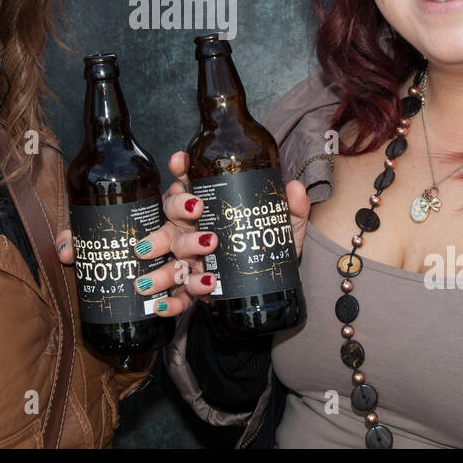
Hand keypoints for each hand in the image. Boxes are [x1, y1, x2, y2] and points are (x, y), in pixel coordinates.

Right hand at [57, 152, 311, 316]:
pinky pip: (178, 295)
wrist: (272, 288)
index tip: (179, 160)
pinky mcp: (194, 288)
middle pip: (174, 213)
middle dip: (179, 208)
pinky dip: (169, 302)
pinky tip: (168, 302)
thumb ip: (291, 208)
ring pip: (172, 254)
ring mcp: (190, 260)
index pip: (189, 184)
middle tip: (196, 209)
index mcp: (209, 210)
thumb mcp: (284, 227)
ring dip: (174, 253)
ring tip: (194, 255)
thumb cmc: (268, 247)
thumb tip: (294, 187)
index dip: (181, 170)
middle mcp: (193, 230)